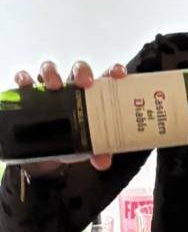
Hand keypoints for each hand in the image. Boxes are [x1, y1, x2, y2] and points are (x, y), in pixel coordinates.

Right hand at [14, 59, 128, 173]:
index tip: (119, 74)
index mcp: (93, 96)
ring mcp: (51, 89)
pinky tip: (26, 84)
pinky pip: (25, 81)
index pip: (106, 78)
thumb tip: (103, 161)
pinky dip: (25, 79)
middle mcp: (73, 88)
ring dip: (52, 73)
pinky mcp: (30, 95)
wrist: (49, 155)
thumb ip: (99, 152)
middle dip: (82, 72)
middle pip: (78, 71)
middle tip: (85, 82)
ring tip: (54, 85)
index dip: (113, 71)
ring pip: (51, 70)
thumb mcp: (89, 147)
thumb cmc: (74, 140)